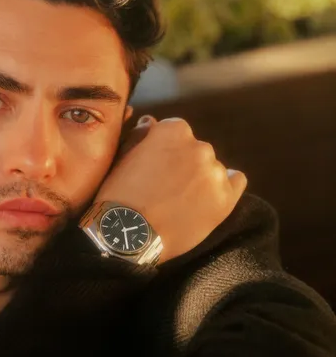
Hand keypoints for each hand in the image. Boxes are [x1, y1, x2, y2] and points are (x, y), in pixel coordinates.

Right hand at [94, 116, 247, 262]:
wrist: (130, 234)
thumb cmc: (119, 193)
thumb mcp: (122, 156)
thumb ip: (140, 134)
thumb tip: (151, 122)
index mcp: (174, 130)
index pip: (175, 130)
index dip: (164, 149)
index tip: (155, 165)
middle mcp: (200, 146)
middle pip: (196, 149)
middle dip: (184, 163)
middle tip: (166, 185)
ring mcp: (215, 172)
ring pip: (212, 168)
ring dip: (200, 178)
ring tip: (182, 200)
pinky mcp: (226, 198)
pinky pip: (236, 181)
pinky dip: (225, 186)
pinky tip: (209, 197)